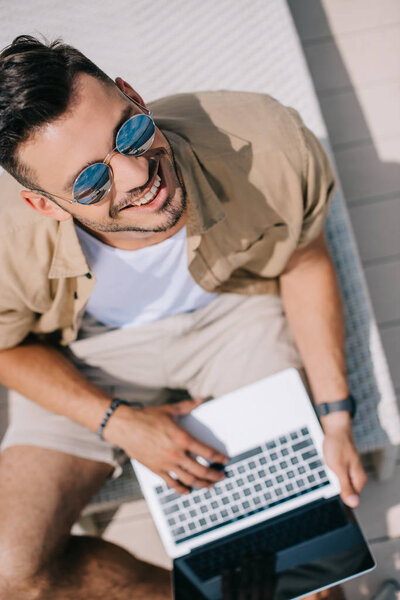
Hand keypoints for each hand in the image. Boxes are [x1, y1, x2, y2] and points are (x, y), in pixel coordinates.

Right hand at [104, 398, 227, 493]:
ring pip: (189, 479)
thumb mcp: (170, 410)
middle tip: (221, 477)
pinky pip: (171, 483)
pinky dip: (181, 489)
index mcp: (182, 439)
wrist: (124, 426)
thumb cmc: (146, 417)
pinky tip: (187, 491)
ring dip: (202, 484)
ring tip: (209, 485)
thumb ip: (187, 406)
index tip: (224, 460)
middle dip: (214, 475)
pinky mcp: (156, 469)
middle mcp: (176, 454)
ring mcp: (166, 464)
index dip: (218, 458)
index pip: (207, 452)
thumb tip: (200, 400)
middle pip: (201, 470)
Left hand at [321, 415, 366, 507]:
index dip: (339, 496)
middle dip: (333, 485)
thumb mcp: (339, 468)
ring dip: (329, 476)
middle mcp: (356, 476)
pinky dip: (328, 470)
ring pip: (338, 481)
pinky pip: (335, 473)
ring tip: (326, 464)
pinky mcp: (343, 465)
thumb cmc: (338, 445)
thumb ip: (346, 486)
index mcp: (358, 479)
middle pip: (344, 490)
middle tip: (327, 472)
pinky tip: (325, 463)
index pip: (351, 498)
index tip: (330, 488)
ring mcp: (350, 470)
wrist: (335, 428)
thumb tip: (353, 504)